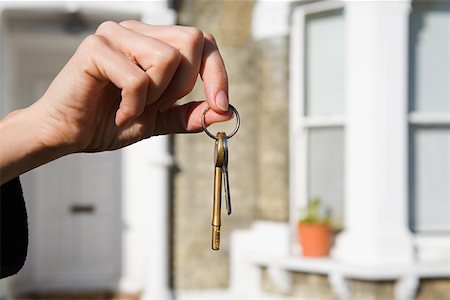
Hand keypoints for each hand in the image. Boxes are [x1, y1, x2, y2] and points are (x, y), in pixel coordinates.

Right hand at [31, 21, 231, 153]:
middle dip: (183, 85)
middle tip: (157, 105)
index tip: (221, 105)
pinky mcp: (95, 48)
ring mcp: (115, 35)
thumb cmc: (109, 121)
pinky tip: (118, 113)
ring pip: (167, 58)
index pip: (203, 41)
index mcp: (154, 42)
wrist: (69, 134)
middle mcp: (137, 31)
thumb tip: (225, 112)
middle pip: (192, 41)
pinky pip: (138, 78)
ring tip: (132, 108)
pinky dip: (133, 105)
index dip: (217, 73)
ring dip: (156, 96)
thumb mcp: (160, 120)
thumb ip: (190, 114)